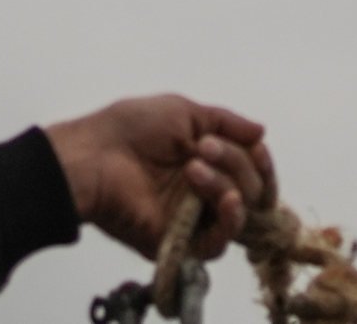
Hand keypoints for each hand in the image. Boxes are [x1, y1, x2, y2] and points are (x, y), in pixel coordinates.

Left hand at [44, 94, 274, 256]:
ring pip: (237, 214)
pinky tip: (225, 201)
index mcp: (207, 163)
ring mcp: (190, 218)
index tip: (255, 146)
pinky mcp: (176, 242)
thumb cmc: (132, 129)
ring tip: (194, 168)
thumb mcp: (186, 113)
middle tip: (202, 148)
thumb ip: (227, 123)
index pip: (251, 171)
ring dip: (228, 186)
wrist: (95, 156)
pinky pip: (216, 245)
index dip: (260, 162)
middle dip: (236, 163)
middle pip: (249, 190)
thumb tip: (262, 132)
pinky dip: (229, 222)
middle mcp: (202, 193)